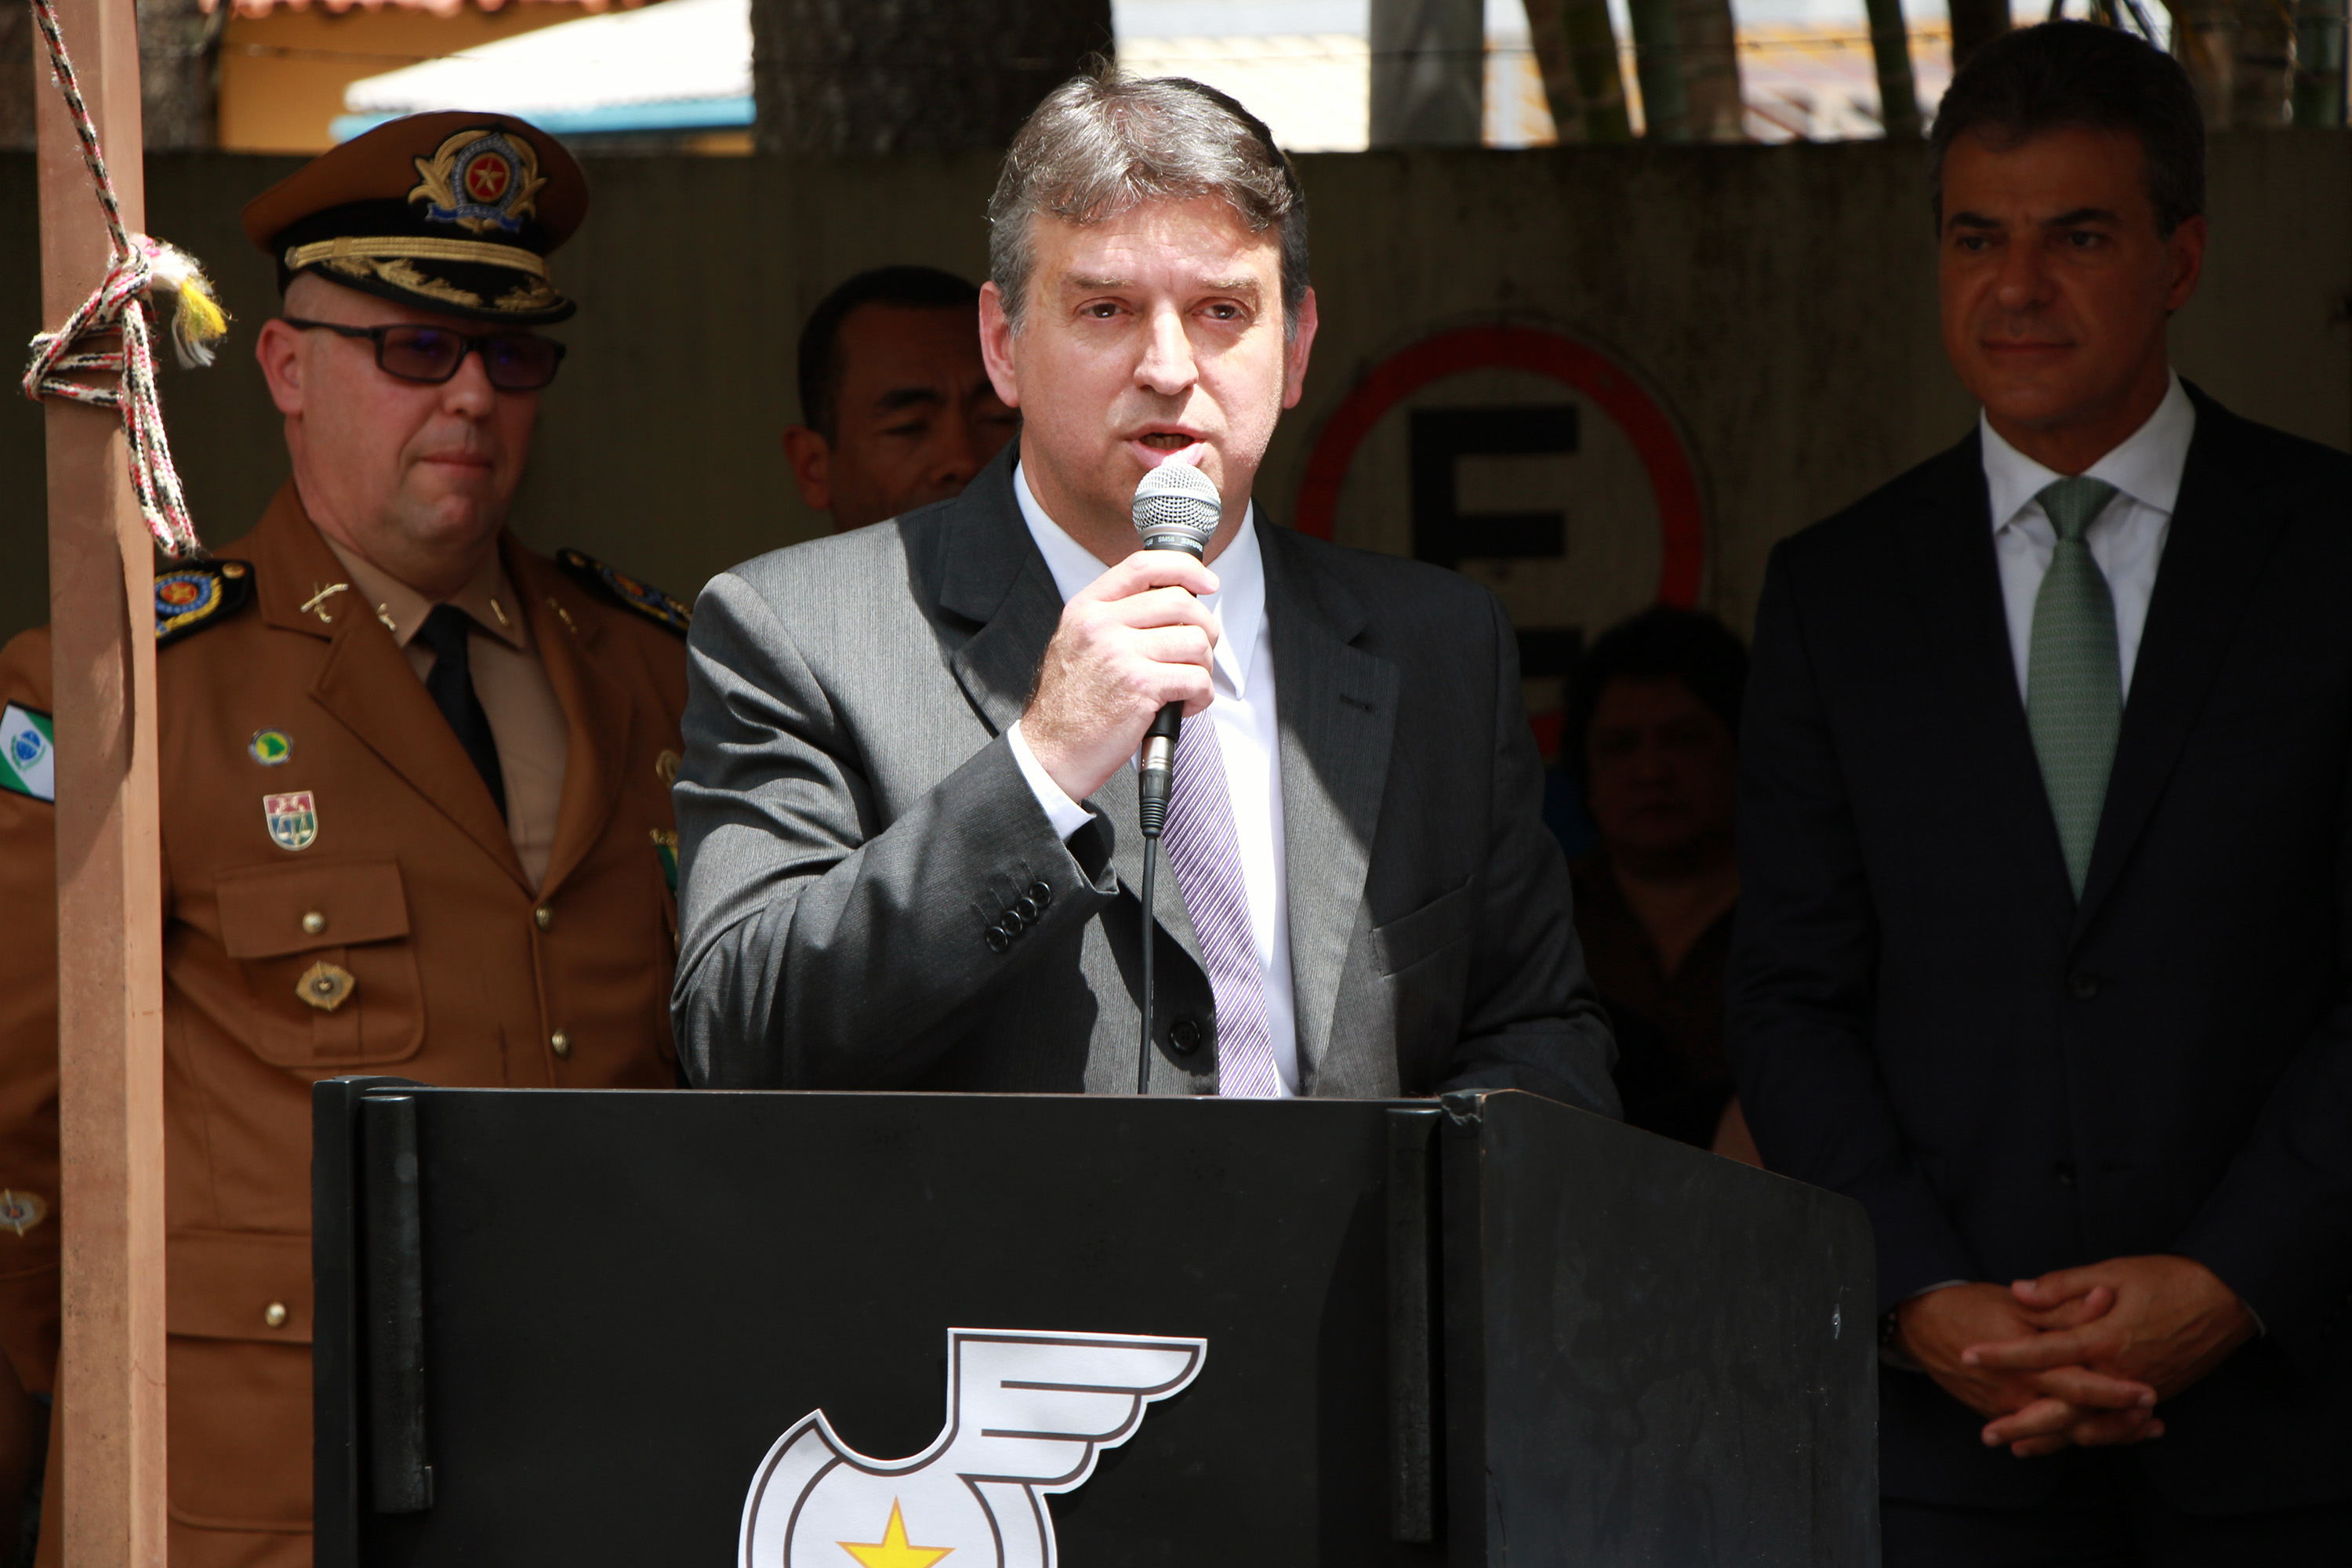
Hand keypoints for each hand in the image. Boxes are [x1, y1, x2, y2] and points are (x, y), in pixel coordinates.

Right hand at [1022, 550, 1219, 800]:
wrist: (1052, 750)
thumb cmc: (1072, 703)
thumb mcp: (1080, 643)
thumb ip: (1116, 616)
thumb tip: (1173, 600)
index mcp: (1088, 608)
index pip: (1143, 566)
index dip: (1185, 569)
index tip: (1207, 582)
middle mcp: (1101, 624)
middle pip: (1180, 602)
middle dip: (1204, 628)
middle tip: (1199, 652)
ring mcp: (1120, 654)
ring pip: (1195, 641)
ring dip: (1203, 666)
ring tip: (1186, 685)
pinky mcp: (1140, 687)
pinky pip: (1196, 679)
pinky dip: (1201, 696)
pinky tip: (1184, 705)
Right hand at [1896, 1282, 2158, 1457]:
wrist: (1920, 1325)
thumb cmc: (1968, 1306)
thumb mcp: (2015, 1301)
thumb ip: (2062, 1305)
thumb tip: (2105, 1298)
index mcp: (2022, 1357)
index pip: (2075, 1381)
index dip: (2112, 1391)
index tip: (2147, 1392)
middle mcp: (2016, 1390)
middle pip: (2074, 1418)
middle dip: (2117, 1422)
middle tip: (2152, 1418)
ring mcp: (2007, 1407)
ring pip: (2062, 1431)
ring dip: (2104, 1433)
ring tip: (2141, 1429)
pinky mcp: (2000, 1414)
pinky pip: (2042, 1434)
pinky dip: (2074, 1435)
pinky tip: (2103, 1432)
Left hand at [1965, 1254, 2254, 1454]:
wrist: (2228, 1299)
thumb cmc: (2168, 1279)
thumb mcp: (2112, 1271)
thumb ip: (2063, 1285)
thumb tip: (2019, 1291)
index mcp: (2103, 1337)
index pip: (2041, 1350)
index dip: (2002, 1354)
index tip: (1968, 1355)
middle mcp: (2119, 1372)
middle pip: (2062, 1407)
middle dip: (2022, 1422)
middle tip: (1986, 1434)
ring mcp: (2139, 1390)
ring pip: (2090, 1426)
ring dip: (2053, 1438)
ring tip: (2017, 1446)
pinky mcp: (2156, 1396)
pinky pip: (2117, 1426)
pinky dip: (2092, 1437)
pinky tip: (2070, 1441)